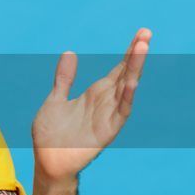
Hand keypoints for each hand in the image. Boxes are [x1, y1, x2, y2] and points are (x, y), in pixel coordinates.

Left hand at [31, 28, 150, 181]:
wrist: (47, 161)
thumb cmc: (51, 135)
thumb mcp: (55, 99)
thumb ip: (64, 78)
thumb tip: (69, 52)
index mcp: (95, 94)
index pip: (117, 69)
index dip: (129, 52)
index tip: (141, 34)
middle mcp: (105, 102)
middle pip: (125, 73)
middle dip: (136, 54)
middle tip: (146, 33)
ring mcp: (108, 115)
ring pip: (126, 88)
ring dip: (135, 69)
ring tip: (142, 47)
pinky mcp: (108, 130)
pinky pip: (121, 111)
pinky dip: (126, 96)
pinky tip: (131, 81)